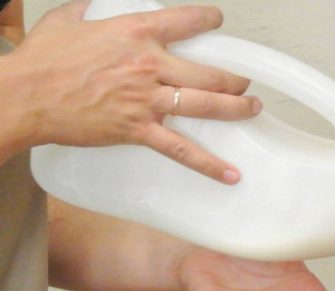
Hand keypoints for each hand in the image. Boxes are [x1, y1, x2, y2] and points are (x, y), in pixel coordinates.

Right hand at [2, 1, 259, 181]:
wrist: (25, 95)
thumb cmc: (41, 60)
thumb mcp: (65, 19)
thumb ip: (89, 9)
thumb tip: (95, 4)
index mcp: (134, 32)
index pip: (185, 21)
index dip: (209, 20)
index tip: (219, 22)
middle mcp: (148, 64)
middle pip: (208, 72)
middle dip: (234, 78)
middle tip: (245, 82)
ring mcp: (146, 99)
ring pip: (206, 104)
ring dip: (236, 108)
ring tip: (254, 109)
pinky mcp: (138, 129)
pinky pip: (182, 149)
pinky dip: (210, 164)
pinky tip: (232, 174)